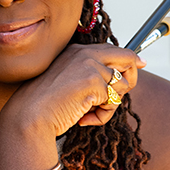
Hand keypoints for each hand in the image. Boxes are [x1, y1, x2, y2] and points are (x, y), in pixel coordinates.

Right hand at [0, 44, 144, 140]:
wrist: (28, 117)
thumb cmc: (44, 107)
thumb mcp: (68, 84)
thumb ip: (89, 76)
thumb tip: (119, 79)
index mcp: (75, 51)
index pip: (111, 50)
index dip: (129, 59)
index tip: (140, 63)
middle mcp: (84, 54)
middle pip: (127, 58)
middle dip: (130, 80)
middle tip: (115, 99)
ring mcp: (90, 66)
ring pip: (122, 86)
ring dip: (109, 106)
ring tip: (88, 114)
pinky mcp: (94, 82)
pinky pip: (114, 103)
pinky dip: (102, 116)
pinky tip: (84, 119)